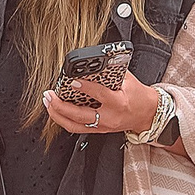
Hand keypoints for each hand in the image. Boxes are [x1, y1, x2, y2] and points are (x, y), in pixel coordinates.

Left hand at [41, 70, 159, 136]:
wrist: (147, 114)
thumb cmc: (138, 95)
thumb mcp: (128, 79)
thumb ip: (110, 71)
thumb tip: (92, 63)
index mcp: (119, 103)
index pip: (99, 94)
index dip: (84, 87)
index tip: (71, 80)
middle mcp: (109, 117)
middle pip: (79, 115)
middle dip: (60, 106)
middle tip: (49, 95)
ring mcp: (102, 126)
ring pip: (74, 125)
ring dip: (57, 115)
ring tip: (48, 103)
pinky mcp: (98, 130)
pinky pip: (76, 128)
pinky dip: (63, 119)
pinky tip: (56, 111)